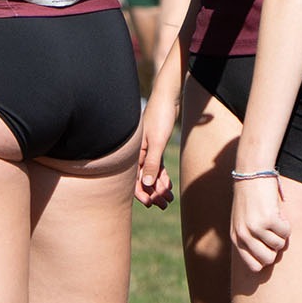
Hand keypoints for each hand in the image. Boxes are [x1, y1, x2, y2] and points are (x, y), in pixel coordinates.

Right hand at [134, 94, 177, 208]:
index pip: (133, 178)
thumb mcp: (157, 141)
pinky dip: (162, 176)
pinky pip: (157, 166)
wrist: (167, 97)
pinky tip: (168, 186)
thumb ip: (151, 162)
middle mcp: (137, 152)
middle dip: (152, 193)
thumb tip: (146, 184)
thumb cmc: (160, 115)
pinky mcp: (155, 145)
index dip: (141, 193)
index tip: (151, 204)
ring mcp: (146, 149)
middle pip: (142, 178)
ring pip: (150, 174)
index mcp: (134, 152)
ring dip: (158, 187)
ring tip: (168, 200)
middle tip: (163, 205)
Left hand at [230, 172, 290, 271]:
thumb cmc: (250, 196)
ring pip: (279, 246)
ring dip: (281, 233)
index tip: (269, 247)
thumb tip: (268, 260)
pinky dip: (286, 223)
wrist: (252, 173)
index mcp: (236, 237)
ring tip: (274, 218)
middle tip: (273, 232)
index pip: (253, 266)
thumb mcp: (243, 219)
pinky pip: (285, 233)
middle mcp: (243, 235)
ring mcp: (255, 228)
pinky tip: (277, 212)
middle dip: (275, 248)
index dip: (266, 259)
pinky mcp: (268, 219)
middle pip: (268, 260)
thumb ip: (250, 238)